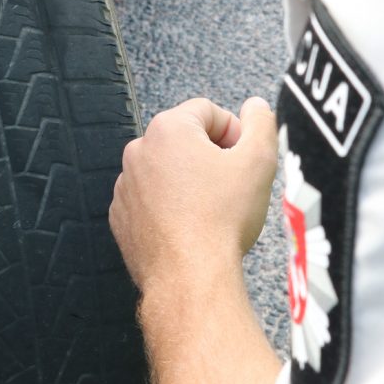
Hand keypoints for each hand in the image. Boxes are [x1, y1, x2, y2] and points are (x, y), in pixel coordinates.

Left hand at [110, 96, 277, 294]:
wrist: (190, 278)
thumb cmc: (224, 218)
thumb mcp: (258, 162)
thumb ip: (261, 123)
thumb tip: (256, 105)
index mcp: (168, 129)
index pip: (208, 111)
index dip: (235, 132)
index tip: (244, 160)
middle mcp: (138, 151)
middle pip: (185, 139)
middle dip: (211, 156)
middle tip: (232, 186)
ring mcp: (125, 186)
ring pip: (166, 171)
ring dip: (189, 181)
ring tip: (211, 211)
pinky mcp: (121, 217)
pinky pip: (149, 200)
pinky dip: (169, 207)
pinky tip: (190, 228)